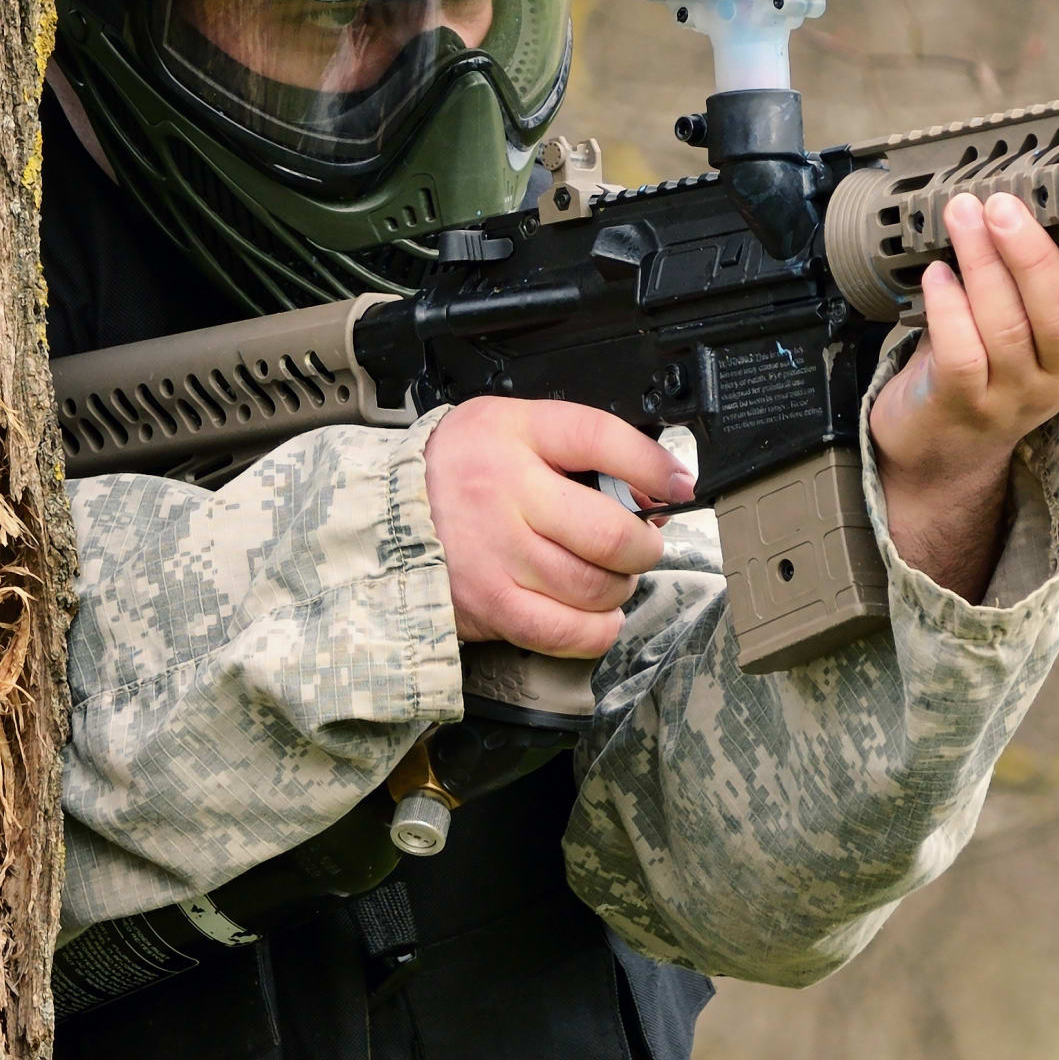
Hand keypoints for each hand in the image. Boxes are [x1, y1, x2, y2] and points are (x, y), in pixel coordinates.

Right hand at [425, 398, 695, 658]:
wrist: (380, 512)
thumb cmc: (456, 469)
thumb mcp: (508, 428)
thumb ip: (572, 449)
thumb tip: (646, 492)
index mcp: (514, 434)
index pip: (599, 439)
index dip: (653, 465)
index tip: (678, 484)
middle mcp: (504, 492)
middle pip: (609, 533)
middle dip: (644, 546)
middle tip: (639, 544)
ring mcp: (494, 553)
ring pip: (593, 586)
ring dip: (619, 588)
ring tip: (609, 577)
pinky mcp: (486, 603)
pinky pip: (562, 631)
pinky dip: (595, 630)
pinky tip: (597, 617)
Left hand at [868, 192, 1058, 597]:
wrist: (943, 447)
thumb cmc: (988, 362)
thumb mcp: (1038, 327)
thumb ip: (1052, 275)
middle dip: (1033, 256)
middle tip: (1004, 205)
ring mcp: (1013, 394)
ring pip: (1006, 327)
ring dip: (982, 264)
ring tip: (962, 216)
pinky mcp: (963, 405)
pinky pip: (961, 354)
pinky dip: (947, 308)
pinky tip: (937, 274)